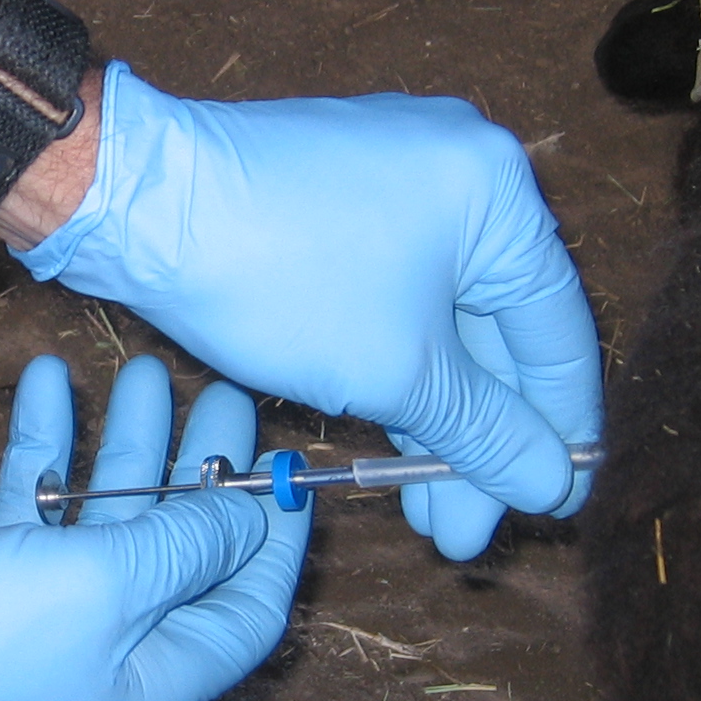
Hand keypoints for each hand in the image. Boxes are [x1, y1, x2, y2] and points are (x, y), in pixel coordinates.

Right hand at [0, 354, 310, 700]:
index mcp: (152, 683)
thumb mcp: (99, 588)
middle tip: (224, 396)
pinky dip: (46, 450)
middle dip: (205, 474)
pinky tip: (47, 382)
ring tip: (146, 370)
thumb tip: (245, 514)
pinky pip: (35, 511)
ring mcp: (42, 623)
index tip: (292, 464)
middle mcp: (107, 658)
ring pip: (108, 525)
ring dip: (127, 447)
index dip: (275, 540)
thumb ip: (183, 546)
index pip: (246, 613)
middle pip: (180, 559)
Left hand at [12, 62, 600, 559]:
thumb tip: (549, 484)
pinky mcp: (341, 201)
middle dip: (484, 441)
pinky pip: (394, 298)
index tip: (553, 505)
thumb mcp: (398, 371)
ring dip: (437, 419)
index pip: (559, 332)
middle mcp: (462, 170)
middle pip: (499, 332)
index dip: (559, 432)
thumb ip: (485, 431)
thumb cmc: (277, 272)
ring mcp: (398, 181)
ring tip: (430, 517)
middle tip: (472, 531)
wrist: (142, 205)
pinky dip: (397, 369)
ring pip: (440, 323)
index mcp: (500, 190)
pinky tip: (394, 447)